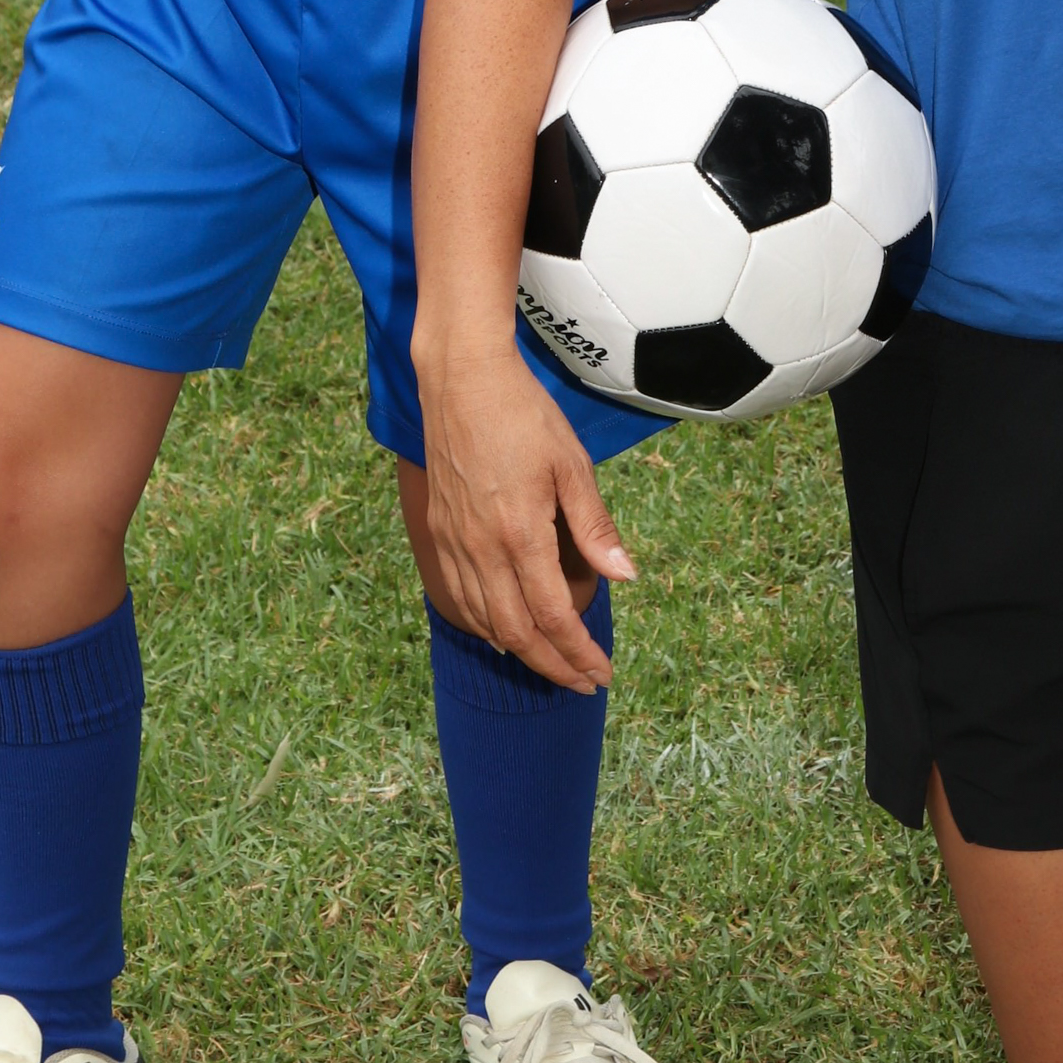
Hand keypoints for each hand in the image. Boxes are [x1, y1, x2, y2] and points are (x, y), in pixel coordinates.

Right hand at [419, 347, 637, 690]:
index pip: (553, 618)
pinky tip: (501, 629)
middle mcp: (481, 550)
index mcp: (520, 535)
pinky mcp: (438, 533)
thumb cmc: (523, 414)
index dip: (578, 654)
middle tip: (581, 682)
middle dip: (552, 667)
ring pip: (484, 622)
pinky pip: (460, 598)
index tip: (601, 674)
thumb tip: (624, 576)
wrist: (461, 379)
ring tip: (551, 663)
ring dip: (519, 652)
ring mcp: (454, 544)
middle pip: (516, 634)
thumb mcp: (572, 464)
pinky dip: (484, 626)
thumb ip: (595, 525)